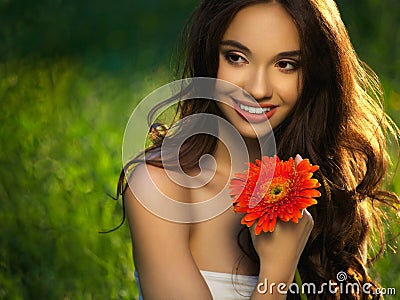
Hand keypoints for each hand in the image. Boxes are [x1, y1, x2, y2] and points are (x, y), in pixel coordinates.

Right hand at [250, 154, 313, 282]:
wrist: (280, 269)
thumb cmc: (265, 245)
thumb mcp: (255, 223)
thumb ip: (252, 205)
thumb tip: (245, 190)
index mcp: (291, 212)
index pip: (292, 186)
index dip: (294, 170)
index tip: (297, 156)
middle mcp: (304, 215)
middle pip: (295, 191)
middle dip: (288, 181)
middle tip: (286, 168)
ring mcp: (308, 221)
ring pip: (297, 201)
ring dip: (289, 194)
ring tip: (279, 189)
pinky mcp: (308, 227)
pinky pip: (299, 210)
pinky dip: (291, 204)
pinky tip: (281, 205)